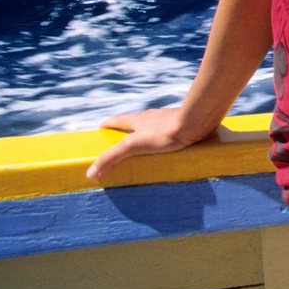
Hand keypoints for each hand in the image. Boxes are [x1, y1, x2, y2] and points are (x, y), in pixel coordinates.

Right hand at [85, 107, 218, 180]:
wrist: (197, 122)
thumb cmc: (165, 132)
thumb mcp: (133, 145)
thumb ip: (112, 158)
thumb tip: (90, 172)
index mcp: (140, 119)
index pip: (120, 119)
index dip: (110, 123)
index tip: (103, 127)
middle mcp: (154, 116)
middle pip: (138, 121)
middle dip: (130, 129)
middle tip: (125, 138)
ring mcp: (170, 119)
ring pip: (157, 125)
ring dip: (151, 133)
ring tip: (149, 146)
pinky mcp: (185, 125)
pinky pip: (174, 131)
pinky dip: (169, 138)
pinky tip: (173, 147)